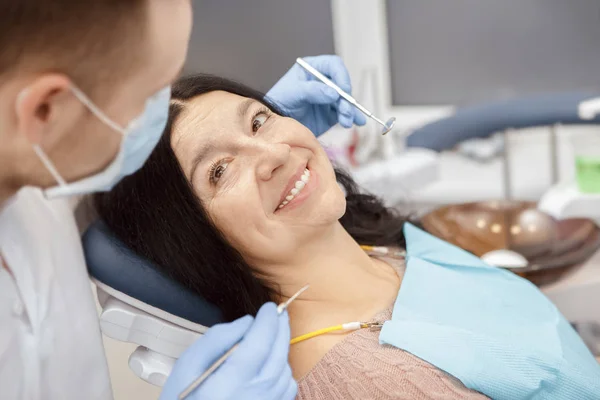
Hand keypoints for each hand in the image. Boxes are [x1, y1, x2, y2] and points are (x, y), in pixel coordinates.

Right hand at [160, 303, 296, 399]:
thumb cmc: (182, 398)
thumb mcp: (188, 364)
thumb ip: (217, 338)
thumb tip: (248, 321)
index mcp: (230, 384)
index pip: (260, 343)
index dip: (268, 321)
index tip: (269, 307)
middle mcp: (254, 397)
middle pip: (279, 354)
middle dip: (281, 328)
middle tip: (278, 313)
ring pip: (285, 370)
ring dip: (281, 349)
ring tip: (269, 338)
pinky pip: (288, 388)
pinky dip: (283, 370)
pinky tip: (269, 364)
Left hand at [266, 55, 366, 135]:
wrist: (275, 123)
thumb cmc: (280, 101)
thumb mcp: (293, 92)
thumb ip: (312, 91)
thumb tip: (333, 93)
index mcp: (313, 69)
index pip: (334, 66)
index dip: (341, 75)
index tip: (343, 89)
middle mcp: (324, 82)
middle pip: (342, 85)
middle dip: (346, 98)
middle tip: (345, 111)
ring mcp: (328, 98)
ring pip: (345, 101)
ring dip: (349, 110)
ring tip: (346, 121)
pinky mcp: (331, 113)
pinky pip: (345, 114)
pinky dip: (352, 118)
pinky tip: (357, 122)